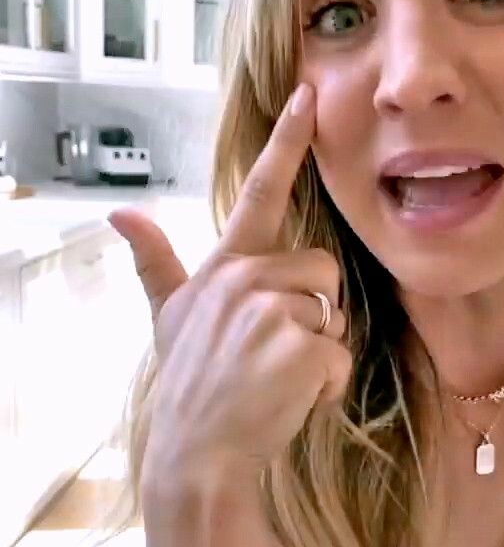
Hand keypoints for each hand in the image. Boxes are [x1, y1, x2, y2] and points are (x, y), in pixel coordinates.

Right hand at [108, 83, 350, 488]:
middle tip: (273, 354)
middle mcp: (245, 278)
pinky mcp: (299, 347)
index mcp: (224, 267)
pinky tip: (289, 402)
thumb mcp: (169, 318)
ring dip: (319, 353)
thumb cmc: (190, 383)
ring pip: (334, 315)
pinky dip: (325, 388)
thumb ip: (154, 263)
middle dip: (315, 312)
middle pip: (321, 269)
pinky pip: (339, 357)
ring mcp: (272, 311)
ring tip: (276, 380)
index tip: (308, 95)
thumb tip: (121, 213)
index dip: (286, 141)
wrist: (199, 452)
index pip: (258, 191)